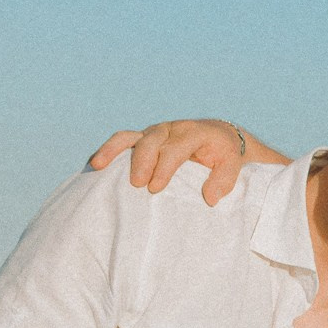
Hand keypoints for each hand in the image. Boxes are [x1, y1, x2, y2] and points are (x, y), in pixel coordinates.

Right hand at [85, 118, 279, 206]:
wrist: (219, 136)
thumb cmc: (225, 155)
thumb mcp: (233, 164)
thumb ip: (225, 179)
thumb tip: (210, 198)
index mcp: (194, 133)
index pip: (176, 148)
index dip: (165, 167)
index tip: (155, 188)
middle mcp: (171, 129)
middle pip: (151, 140)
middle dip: (142, 161)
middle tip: (136, 184)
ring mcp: (154, 133)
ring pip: (130, 136)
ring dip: (113, 150)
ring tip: (98, 165)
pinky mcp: (143, 139)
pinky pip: (122, 141)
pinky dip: (108, 150)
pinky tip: (94, 164)